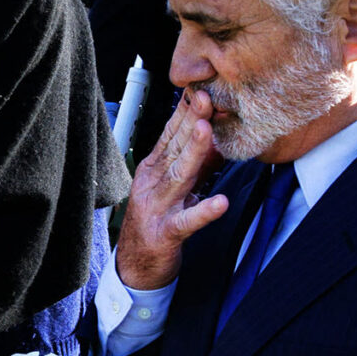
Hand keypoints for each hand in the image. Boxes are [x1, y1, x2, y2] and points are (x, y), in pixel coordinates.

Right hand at [116, 87, 236, 291]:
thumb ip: (196, 166)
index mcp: (152, 171)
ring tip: (208, 132)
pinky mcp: (166, 233)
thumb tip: (220, 140)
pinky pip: (187, 221)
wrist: (136, 267)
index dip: (184, 112)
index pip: (170, 135)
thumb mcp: (176, 188)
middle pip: (174, 148)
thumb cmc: (157, 225)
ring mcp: (157, 208)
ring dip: (193, 153)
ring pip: (178, 176)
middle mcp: (152, 184)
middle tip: (206, 96)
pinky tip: (220, 203)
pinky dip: (204, 212)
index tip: (199, 88)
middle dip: (191, 121)